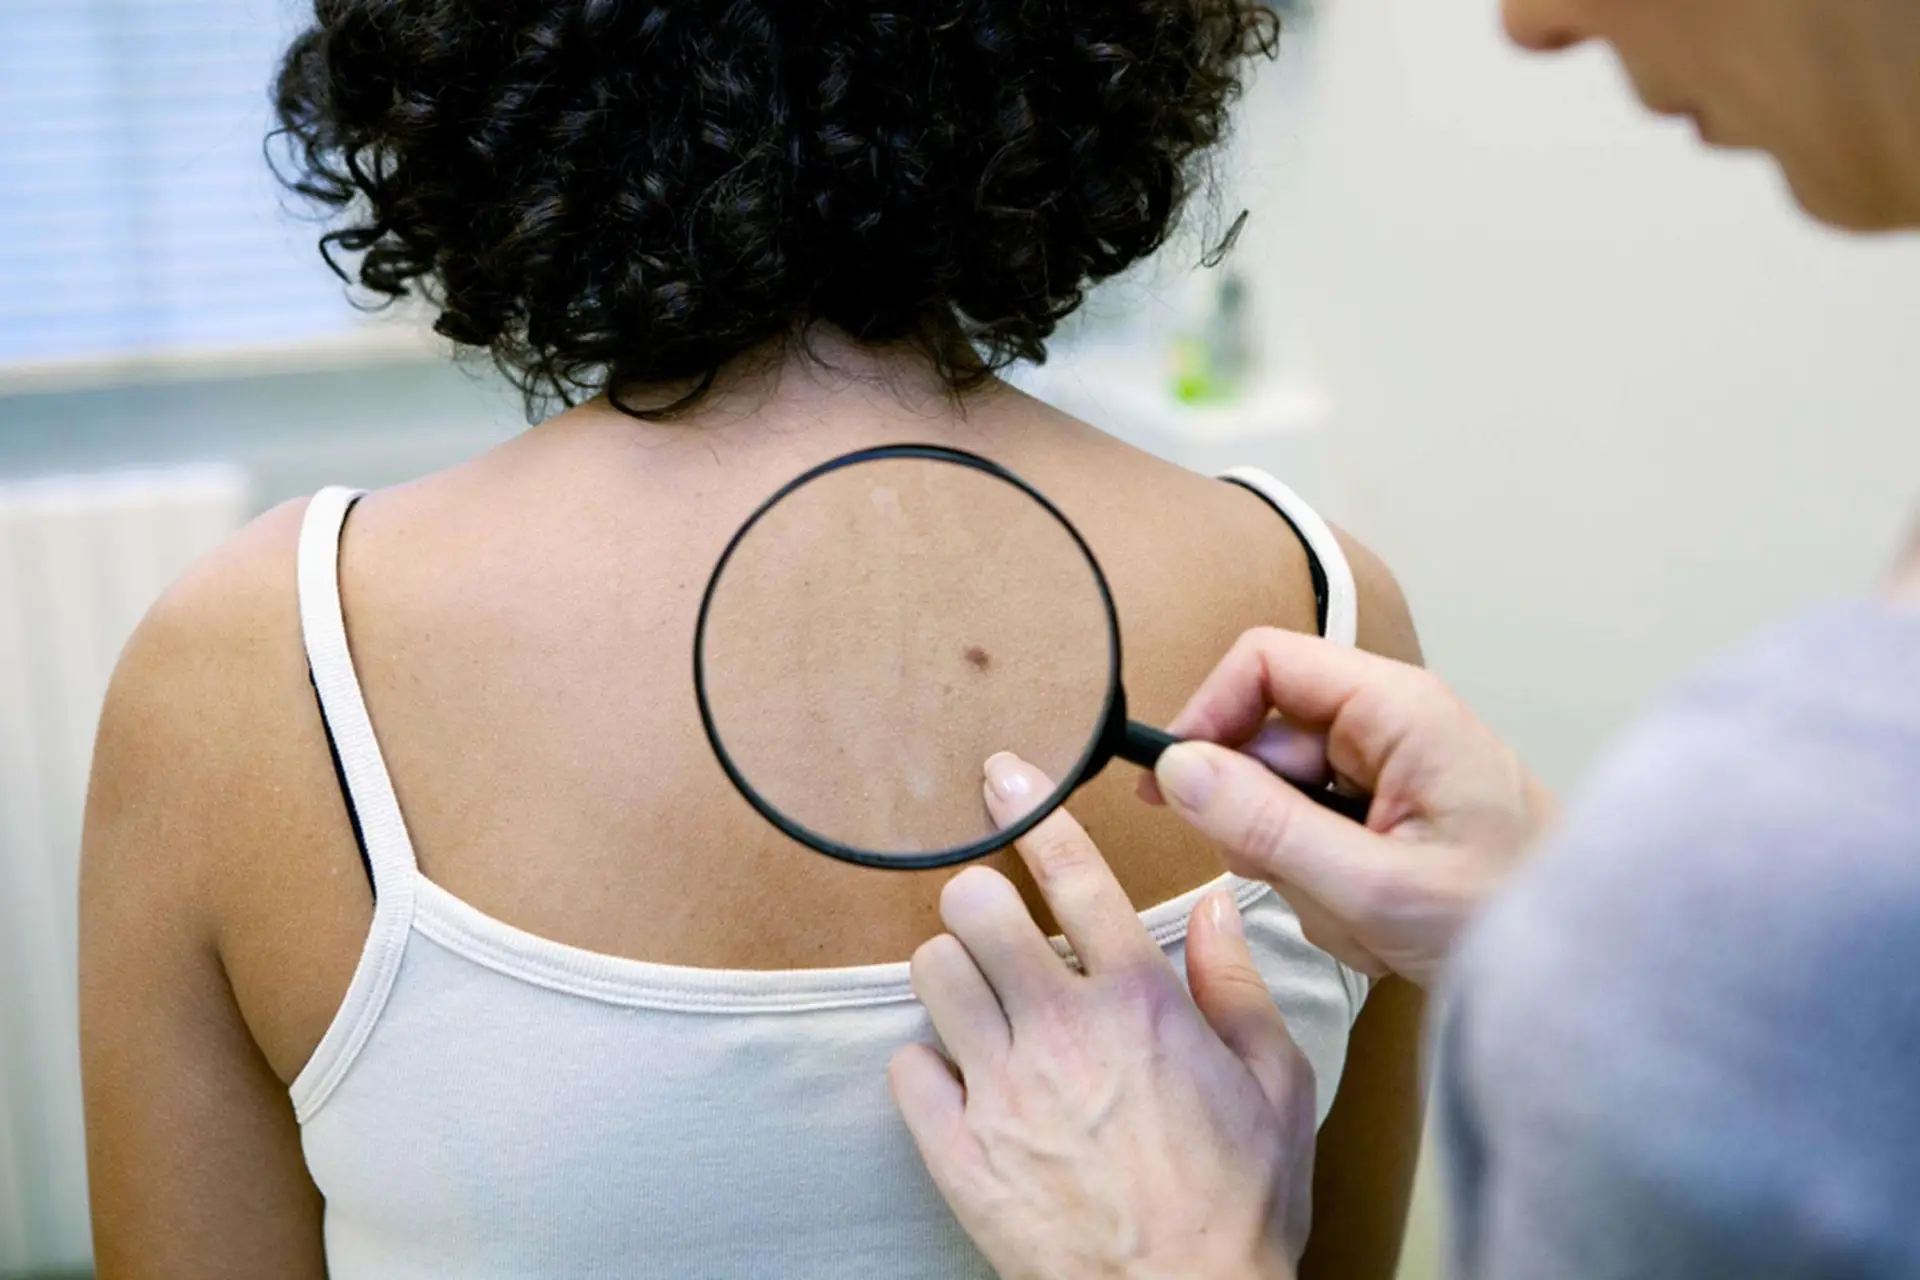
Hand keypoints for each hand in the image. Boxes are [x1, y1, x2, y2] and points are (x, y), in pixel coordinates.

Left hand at [889, 753, 1312, 1279]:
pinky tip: (958, 1078)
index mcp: (1141, 1002)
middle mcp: (1063, 1030)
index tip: (1003, 778)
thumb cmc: (1239, 1206)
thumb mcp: (1277, 1086)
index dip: (1030, 809)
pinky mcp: (960, 1152)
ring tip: (979, 997)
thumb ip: (1240, 984)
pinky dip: (925, 1065)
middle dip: (976, 896)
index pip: (1073, 872)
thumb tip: (1217, 907)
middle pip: (974, 907)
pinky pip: (905, 1069)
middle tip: (993, 920)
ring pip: (931, 973)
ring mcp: (1003, 1090)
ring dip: (951, 973)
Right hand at [1144, 627, 1554, 986]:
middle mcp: (1388, 723)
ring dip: (1300, 869)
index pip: (1265, 662)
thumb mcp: (1372, 886)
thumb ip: (1268, 827)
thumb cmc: (1507, 920)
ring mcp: (1387, 770)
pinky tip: (1379, 924)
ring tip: (1365, 916)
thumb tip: (1176, 771)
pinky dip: (1326, 888)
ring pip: (1280, 800)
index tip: (1172, 787)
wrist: (1593, 972)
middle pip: (1263, 741)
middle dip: (1266, 826)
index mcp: (1396, 708)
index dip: (1208, 715)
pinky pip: (1311, 836)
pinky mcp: (1387, 812)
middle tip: (1307, 886)